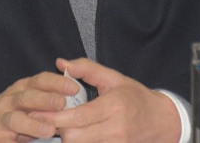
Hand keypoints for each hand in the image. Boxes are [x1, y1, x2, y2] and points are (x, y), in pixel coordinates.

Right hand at [0, 70, 78, 141]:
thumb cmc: (17, 109)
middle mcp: (10, 100)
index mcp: (22, 88)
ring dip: (32, 125)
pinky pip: (8, 141)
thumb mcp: (30, 97)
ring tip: (49, 130)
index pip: (39, 80)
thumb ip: (49, 94)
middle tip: (62, 104)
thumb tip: (78, 93)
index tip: (74, 87)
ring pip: (15, 120)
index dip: (56, 83)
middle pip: (26, 98)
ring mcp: (1, 119)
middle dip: (44, 100)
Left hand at [33, 58, 181, 141]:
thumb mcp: (114, 78)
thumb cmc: (136, 97)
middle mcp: (116, 129)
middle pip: (75, 137)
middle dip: (57, 130)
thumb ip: (87, 69)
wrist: (162, 122)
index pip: (79, 117)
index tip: (38, 112)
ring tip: (57, 128)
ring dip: (66, 139)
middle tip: (45, 120)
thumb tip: (62, 63)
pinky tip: (73, 135)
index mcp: (114, 106)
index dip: (55, 117)